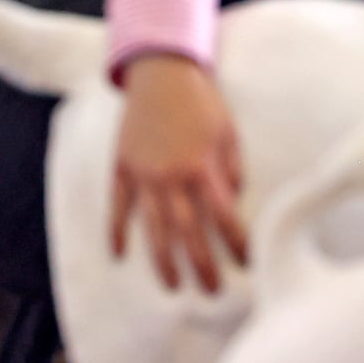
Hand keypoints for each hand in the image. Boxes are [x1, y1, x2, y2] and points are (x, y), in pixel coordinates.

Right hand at [111, 53, 247, 292]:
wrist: (159, 71)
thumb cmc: (200, 100)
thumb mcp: (228, 133)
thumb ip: (232, 171)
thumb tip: (232, 204)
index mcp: (202, 168)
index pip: (225, 219)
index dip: (237, 245)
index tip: (246, 265)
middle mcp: (171, 177)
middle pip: (189, 233)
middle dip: (203, 266)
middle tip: (212, 291)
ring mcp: (142, 174)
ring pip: (153, 228)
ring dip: (163, 261)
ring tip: (172, 287)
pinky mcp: (122, 167)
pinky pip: (118, 207)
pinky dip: (117, 232)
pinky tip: (119, 256)